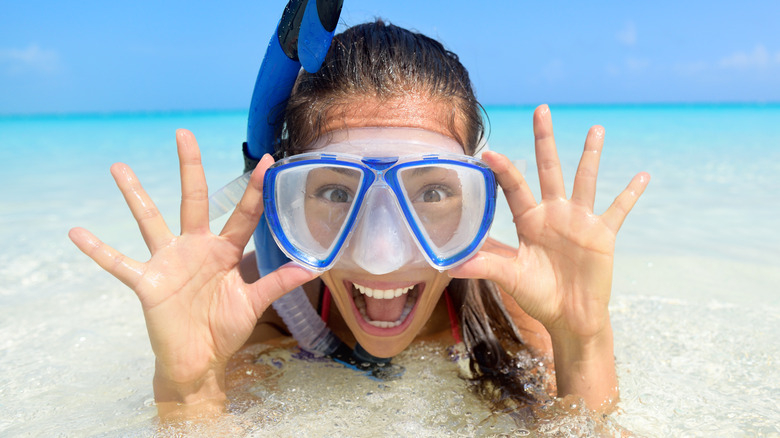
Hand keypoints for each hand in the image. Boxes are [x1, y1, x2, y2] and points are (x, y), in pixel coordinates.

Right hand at [69, 130, 318, 410]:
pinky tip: (76, 232)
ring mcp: (169, 262)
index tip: (268, 159)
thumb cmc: (225, 329)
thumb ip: (278, 282)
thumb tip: (314, 267)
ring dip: (135, 195)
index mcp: (225, 251)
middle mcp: (196, 247)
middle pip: (193, 200)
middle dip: (191, 167)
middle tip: (184, 134)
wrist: (198, 361)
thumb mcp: (254, 303)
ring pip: (150, 221)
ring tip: (118, 167)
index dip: (256, 188)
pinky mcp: (147, 282)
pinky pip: (119, 264)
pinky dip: (98, 250)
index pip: (243, 213)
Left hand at [449, 105, 648, 407]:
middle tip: (541, 110)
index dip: (502, 169)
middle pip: (548, 168)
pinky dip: (631, 194)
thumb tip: (451, 264)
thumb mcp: (510, 277)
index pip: (514, 187)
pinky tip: (643, 175)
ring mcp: (579, 220)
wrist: (569, 316)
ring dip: (590, 155)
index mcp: (529, 220)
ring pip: (585, 180)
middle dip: (544, 140)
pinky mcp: (602, 233)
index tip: (487, 151)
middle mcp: (553, 213)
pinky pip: (618, 209)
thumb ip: (486, 265)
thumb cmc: (537, 295)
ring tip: (595, 129)